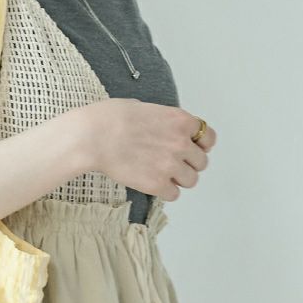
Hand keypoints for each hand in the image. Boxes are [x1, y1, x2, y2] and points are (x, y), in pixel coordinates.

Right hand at [78, 102, 216, 202]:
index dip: (201, 145)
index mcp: (181, 120)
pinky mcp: (158, 184)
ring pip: (191, 181)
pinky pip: (173, 195)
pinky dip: (165, 191)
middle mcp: (181, 143)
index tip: (192, 149)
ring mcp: (171, 165)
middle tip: (172, 164)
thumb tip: (162, 127)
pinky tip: (152, 183)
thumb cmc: (111, 118)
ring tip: (161, 175)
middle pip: (201, 162)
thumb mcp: (145, 107)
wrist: (93, 137)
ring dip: (178, 180)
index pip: (209, 138)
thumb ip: (163, 120)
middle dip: (189, 164)